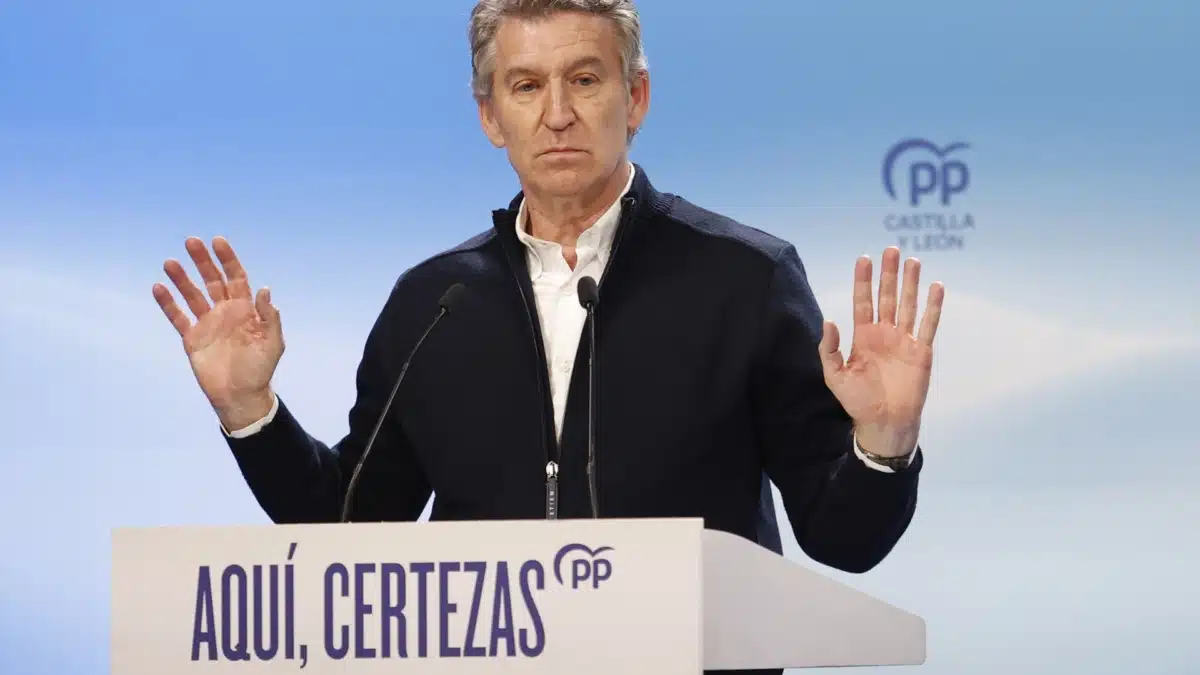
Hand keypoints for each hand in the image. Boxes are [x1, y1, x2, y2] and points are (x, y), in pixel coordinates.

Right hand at [152, 236, 283, 429]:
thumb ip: (269, 317)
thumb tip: (264, 290)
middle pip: (212, 280)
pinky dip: (168, 303)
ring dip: (181, 278)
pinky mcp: (192, 338)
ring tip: (170, 262)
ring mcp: (207, 323)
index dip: (228, 259)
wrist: (241, 395)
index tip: (218, 241)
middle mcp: (225, 311)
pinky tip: (158, 288)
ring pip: (192, 295)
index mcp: (245, 309)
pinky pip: (178, 317)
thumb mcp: (272, 343)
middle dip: (203, 261)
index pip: (236, 277)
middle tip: (191, 241)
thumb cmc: (260, 369)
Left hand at [818, 247, 943, 457]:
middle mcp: (884, 333)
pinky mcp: (922, 350)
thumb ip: (830, 349)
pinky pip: (928, 324)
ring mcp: (904, 340)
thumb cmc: (858, 400)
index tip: (863, 259)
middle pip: (887, 297)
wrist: (884, 422)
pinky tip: (935, 286)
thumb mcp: (835, 376)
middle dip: (888, 274)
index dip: (863, 281)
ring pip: (908, 305)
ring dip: (910, 283)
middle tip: (890, 250)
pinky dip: (933, 305)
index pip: (863, 302)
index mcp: (863, 336)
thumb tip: (829, 320)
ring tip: (912, 261)